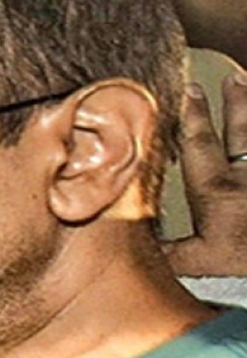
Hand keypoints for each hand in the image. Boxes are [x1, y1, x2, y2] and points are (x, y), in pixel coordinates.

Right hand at [165, 72, 246, 275]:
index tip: (192, 89)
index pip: (201, 143)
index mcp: (218, 192)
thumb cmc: (234, 279)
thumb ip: (159, 246)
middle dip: (238, 103)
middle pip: (243, 133)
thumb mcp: (187, 264)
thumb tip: (123, 234)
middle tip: (237, 78)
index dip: (194, 114)